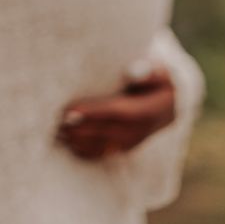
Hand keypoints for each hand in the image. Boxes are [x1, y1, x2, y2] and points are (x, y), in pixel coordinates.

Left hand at [55, 66, 175, 160]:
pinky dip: (84, 149)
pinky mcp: (123, 148)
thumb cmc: (160, 80)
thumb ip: (150, 71)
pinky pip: (102, 152)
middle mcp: (140, 131)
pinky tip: (66, 142)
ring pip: (102, 145)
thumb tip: (134, 71)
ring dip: (78, 140)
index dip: (95, 113)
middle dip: (79, 128)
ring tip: (55, 131)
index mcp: (150, 111)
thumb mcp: (161, 72)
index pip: (120, 113)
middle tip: (54, 121)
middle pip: (107, 131)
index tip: (71, 111)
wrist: (170, 104)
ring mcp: (131, 142)